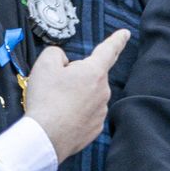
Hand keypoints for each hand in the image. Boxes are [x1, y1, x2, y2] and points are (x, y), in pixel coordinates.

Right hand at [25, 28, 130, 160]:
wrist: (46, 136)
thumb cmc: (46, 99)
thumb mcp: (44, 64)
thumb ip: (56, 53)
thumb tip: (64, 62)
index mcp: (94, 72)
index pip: (108, 50)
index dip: (117, 40)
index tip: (125, 33)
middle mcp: (104, 91)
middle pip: (91, 76)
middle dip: (76, 77)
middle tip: (56, 87)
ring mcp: (101, 110)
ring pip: (88, 95)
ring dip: (75, 96)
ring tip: (56, 104)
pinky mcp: (96, 127)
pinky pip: (86, 113)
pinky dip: (75, 113)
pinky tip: (62, 117)